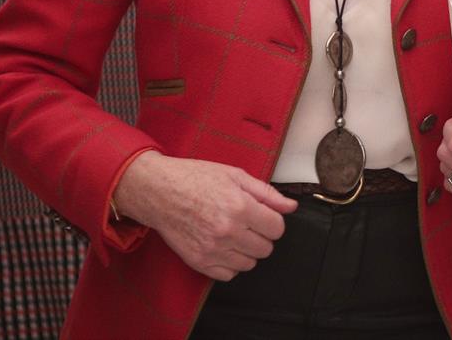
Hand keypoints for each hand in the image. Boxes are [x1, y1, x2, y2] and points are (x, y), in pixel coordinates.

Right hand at [112, 150, 295, 280]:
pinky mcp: (198, 261)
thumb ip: (267, 194)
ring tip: (236, 235)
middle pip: (265, 248)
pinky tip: (225, 248)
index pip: (277, 229)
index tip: (265, 216)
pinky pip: (227, 275)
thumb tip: (291, 207)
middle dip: (262, 236)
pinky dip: (231, 264)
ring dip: (248, 251)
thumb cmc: (196, 179)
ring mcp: (212, 249)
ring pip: (249, 264)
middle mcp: (228, 232)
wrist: (159, 192)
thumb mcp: (236, 176)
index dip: (274, 221)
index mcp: (241, 208)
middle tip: (249, 224)